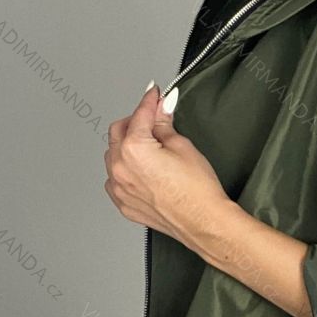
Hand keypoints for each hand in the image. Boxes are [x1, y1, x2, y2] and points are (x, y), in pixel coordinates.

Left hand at [104, 83, 229, 245]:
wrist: (204, 222)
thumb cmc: (198, 192)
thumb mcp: (183, 146)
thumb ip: (164, 124)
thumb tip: (160, 109)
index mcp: (134, 150)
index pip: (139, 114)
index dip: (150, 100)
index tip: (154, 94)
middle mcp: (120, 168)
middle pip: (118, 131)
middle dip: (135, 121)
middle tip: (154, 118)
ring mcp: (120, 188)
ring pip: (113, 154)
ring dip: (127, 145)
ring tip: (151, 147)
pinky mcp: (124, 203)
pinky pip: (115, 178)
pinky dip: (124, 168)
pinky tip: (143, 169)